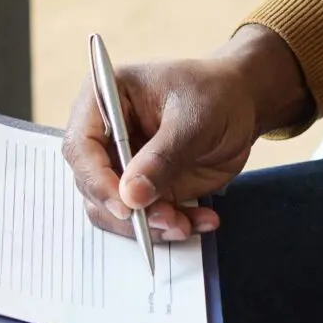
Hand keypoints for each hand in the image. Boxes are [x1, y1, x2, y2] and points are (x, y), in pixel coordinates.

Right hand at [62, 25, 311, 241]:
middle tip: (168, 220)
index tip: (126, 207)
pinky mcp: (142, 190)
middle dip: (129, 212)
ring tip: (188, 223)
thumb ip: (162, 157)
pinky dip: (171, 228)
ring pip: (115, 212)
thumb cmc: (214, 94)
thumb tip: (130, 196)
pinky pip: (144, 220)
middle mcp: (104, 136)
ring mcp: (121, 166)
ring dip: (150, 227)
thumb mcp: (193, 120)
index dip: (97, 180)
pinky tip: (201, 221)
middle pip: (92, 187)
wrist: (241, 105)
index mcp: (103, 100)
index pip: (80, 146)